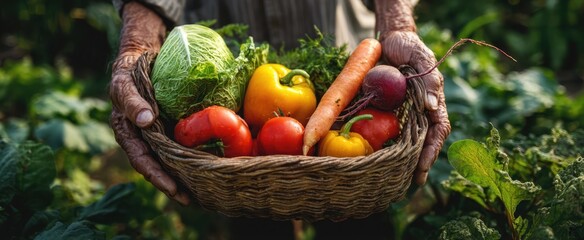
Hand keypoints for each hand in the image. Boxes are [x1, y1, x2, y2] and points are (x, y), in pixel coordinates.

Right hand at [109, 2, 189, 204]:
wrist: (142, 57)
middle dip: (172, 185)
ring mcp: (156, 134)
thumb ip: (131, 100)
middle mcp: (141, 138)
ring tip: (201, 191)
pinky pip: (180, 145)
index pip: (142, 160)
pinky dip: (190, 157)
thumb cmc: (128, 71)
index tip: (173, 189)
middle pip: (157, 167)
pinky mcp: (170, 127)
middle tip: (190, 199)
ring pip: (169, 160)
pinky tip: (206, 166)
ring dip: (183, 176)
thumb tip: (145, 121)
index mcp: (127, 133)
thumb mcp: (124, 82)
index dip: (157, 176)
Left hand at [375, 0, 450, 184]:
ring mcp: (404, 111)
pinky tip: (378, 160)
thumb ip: (428, 80)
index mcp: (432, 101)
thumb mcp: (421, 57)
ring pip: (406, 140)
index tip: (424, 166)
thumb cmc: (409, 47)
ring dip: (403, 160)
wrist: (390, 40)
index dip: (433, 150)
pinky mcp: (387, 110)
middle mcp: (420, 110)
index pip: (438, 130)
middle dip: (420, 163)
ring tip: (397, 181)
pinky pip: (385, 130)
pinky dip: (384, 145)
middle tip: (413, 182)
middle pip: (424, 141)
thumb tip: (431, 107)